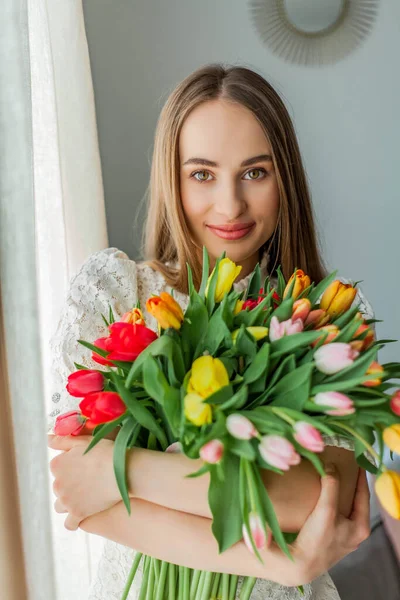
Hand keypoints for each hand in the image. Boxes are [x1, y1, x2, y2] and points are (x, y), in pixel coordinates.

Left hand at [48, 434, 122, 530]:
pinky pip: (69, 523)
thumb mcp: (84, 441)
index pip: (57, 467)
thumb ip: (63, 441)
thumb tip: (48, 440)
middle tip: (88, 479)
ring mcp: (67, 500)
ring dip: (69, 502)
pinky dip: (73, 521)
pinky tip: (81, 515)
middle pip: (59, 487)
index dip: (70, 466)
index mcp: (57, 464)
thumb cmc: (106, 453)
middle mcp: (57, 484)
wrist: (124, 471)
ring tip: (85, 496)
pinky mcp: (78, 513)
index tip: (83, 465)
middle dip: (69, 484)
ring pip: (61, 505)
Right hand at [270, 464, 370, 586]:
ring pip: (342, 507)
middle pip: (354, 500)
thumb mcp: (326, 509)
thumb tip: (331, 466)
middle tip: (340, 464)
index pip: (364, 494)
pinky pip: (331, 513)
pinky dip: (327, 500)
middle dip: (348, 483)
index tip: (355, 460)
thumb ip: (331, 486)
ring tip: (328, 474)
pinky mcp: (327, 537)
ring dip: (336, 491)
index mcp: (361, 527)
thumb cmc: (316, 539)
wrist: (298, 564)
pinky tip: (317, 493)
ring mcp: (340, 536)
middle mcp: (354, 533)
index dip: (360, 476)